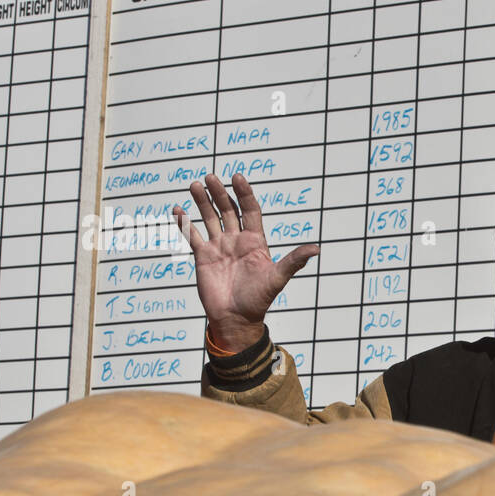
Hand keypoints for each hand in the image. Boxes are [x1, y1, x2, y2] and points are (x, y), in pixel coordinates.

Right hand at [172, 173, 318, 351]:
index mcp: (255, 241)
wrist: (237, 318)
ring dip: (202, 202)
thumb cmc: (259, 299)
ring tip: (195, 185)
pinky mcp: (203, 256)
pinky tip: (178, 210)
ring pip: (209, 218)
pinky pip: (193, 235)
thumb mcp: (278, 278)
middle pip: (228, 210)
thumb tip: (317, 249)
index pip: (250, 210)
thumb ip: (294, 261)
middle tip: (211, 177)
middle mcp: (237, 240)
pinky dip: (185, 223)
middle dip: (220, 193)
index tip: (237, 177)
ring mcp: (219, 246)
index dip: (244, 193)